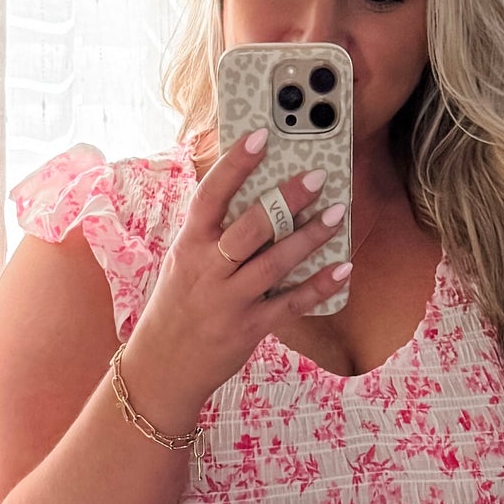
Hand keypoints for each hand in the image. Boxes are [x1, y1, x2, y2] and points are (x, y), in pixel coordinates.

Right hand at [122, 131, 348, 425]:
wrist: (161, 368)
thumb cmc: (177, 307)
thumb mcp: (184, 264)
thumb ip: (214, 236)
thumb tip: (258, 202)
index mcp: (189, 245)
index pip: (210, 195)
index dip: (235, 163)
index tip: (261, 136)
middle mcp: (208, 269)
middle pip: (250, 226)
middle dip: (286, 199)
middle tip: (317, 177)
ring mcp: (229, 300)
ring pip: (274, 262)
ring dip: (309, 237)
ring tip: (337, 215)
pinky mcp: (248, 327)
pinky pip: (290, 304)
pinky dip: (318, 286)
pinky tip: (342, 268)